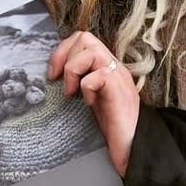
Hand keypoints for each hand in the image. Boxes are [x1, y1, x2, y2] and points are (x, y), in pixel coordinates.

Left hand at [47, 32, 138, 176]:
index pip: (83, 39)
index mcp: (106, 67)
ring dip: (73, 70)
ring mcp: (118, 77)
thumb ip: (80, 83)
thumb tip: (53, 76)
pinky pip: (98, 74)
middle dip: (64, 56)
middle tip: (59, 80)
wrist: (133, 148)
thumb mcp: (91, 99)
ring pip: (92, 50)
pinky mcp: (119, 90)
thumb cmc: (112, 128)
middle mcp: (114, 67)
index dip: (62, 50)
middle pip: (86, 37)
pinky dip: (86, 87)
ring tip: (71, 92)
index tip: (53, 74)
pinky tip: (88, 103)